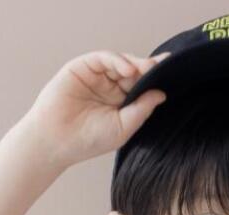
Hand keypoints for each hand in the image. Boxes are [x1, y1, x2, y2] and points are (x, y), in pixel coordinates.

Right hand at [23, 50, 169, 170]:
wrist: (56, 141)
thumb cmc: (87, 140)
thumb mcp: (123, 127)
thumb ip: (142, 110)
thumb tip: (162, 93)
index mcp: (120, 103)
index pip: (141, 87)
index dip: (155, 79)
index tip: (172, 72)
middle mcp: (109, 88)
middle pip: (134, 71)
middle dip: (148, 69)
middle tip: (161, 68)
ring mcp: (96, 76)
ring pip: (121, 62)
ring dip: (135, 64)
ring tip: (144, 70)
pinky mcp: (83, 67)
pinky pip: (104, 58)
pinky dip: (117, 60)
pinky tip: (127, 70)